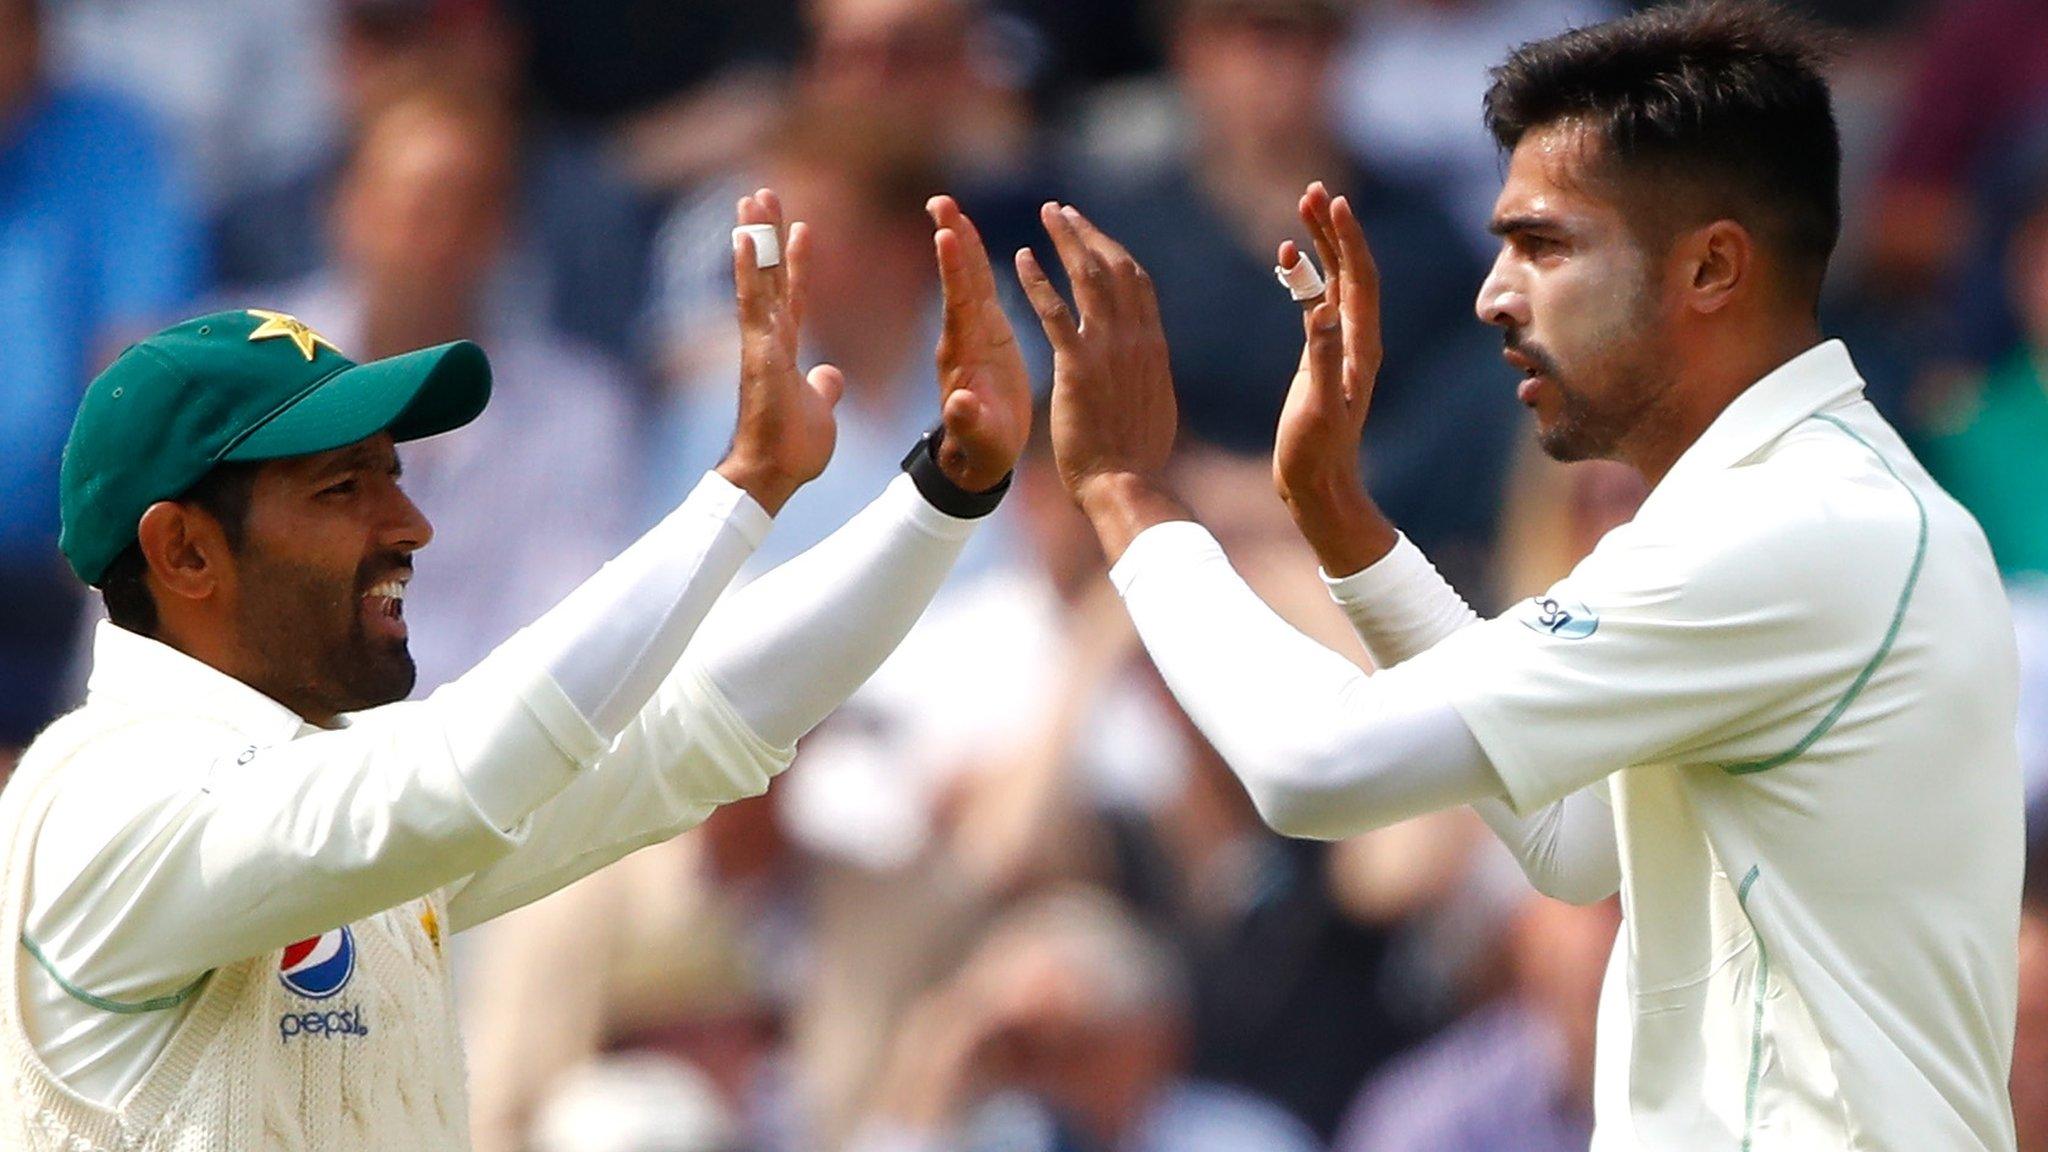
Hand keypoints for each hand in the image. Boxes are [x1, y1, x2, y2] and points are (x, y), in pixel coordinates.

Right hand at [716, 188, 843, 515]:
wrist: (772, 476)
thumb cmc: (792, 450)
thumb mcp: (821, 411)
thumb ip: (823, 389)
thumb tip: (831, 375)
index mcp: (785, 351)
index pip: (793, 296)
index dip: (797, 264)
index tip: (804, 229)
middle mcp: (768, 340)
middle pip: (770, 276)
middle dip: (769, 235)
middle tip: (764, 193)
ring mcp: (759, 343)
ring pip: (758, 280)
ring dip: (756, 238)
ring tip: (752, 198)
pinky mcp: (757, 352)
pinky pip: (753, 303)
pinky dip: (749, 269)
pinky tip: (746, 237)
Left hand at [927, 196, 1032, 490]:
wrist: (979, 454)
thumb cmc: (982, 448)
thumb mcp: (978, 438)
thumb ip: (968, 422)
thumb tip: (958, 406)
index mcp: (961, 356)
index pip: (957, 304)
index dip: (954, 271)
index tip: (946, 235)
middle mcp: (961, 337)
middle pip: (957, 280)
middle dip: (951, 240)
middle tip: (940, 201)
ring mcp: (972, 332)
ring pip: (967, 278)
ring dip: (960, 240)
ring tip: (949, 205)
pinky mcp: (987, 333)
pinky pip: (980, 288)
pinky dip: (976, 260)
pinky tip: (970, 234)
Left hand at [1015, 202, 1187, 559]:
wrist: (1125, 482)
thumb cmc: (1136, 455)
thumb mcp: (1155, 404)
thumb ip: (1149, 375)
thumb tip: (1151, 365)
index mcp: (1153, 347)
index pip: (1138, 283)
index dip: (1115, 252)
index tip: (1095, 234)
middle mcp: (1136, 339)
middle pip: (1116, 267)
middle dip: (1089, 234)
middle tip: (1064, 211)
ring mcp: (1108, 350)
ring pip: (1088, 278)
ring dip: (1067, 241)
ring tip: (1048, 214)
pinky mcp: (1078, 367)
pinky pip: (1055, 313)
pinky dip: (1038, 281)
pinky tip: (1020, 259)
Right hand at [1273, 183, 1397, 575]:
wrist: (1318, 488)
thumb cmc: (1316, 454)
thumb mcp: (1318, 406)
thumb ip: (1321, 357)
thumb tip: (1322, 311)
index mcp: (1361, 347)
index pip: (1360, 280)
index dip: (1349, 240)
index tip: (1335, 203)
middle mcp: (1357, 340)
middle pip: (1351, 271)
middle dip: (1335, 229)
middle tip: (1315, 191)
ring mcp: (1340, 347)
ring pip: (1335, 282)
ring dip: (1320, 245)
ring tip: (1303, 208)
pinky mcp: (1321, 356)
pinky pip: (1316, 302)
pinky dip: (1304, 276)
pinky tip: (1286, 259)